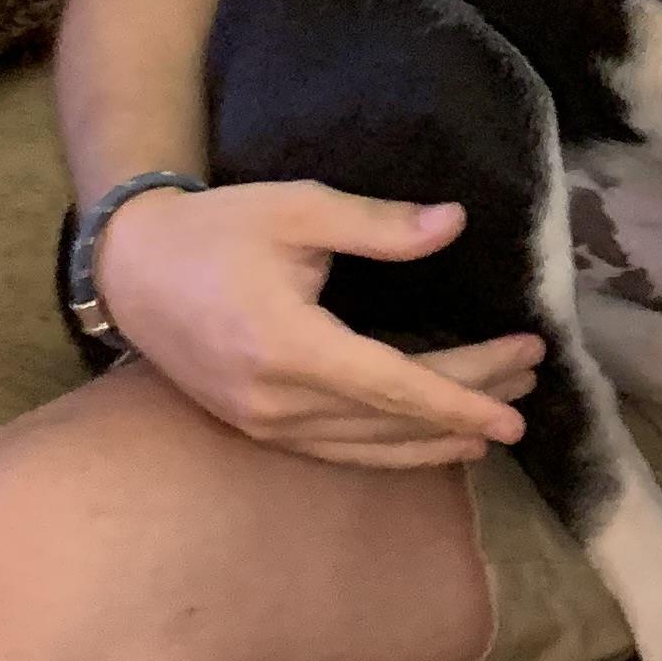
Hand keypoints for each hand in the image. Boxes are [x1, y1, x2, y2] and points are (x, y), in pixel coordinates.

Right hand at [95, 179, 540, 469]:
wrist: (131, 269)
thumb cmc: (217, 229)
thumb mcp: (298, 208)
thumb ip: (377, 225)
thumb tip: (453, 224)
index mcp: (288, 346)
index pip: (393, 385)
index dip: (460, 396)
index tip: (517, 403)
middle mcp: (276, 400)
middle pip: (392, 416)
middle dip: (467, 403)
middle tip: (530, 381)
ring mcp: (264, 423)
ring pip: (370, 445)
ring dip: (438, 436)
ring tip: (500, 423)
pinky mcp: (258, 428)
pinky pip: (340, 451)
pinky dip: (394, 451)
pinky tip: (436, 446)